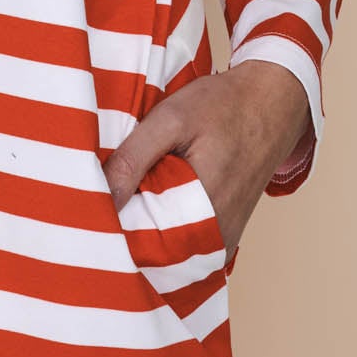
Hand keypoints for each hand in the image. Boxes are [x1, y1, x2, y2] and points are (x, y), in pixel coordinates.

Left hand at [104, 60, 312, 256]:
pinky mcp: (223, 238)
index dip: (108, 227)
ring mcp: (222, 243)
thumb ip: (134, 158)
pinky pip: (183, 246)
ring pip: (167, 251)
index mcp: (205, 213)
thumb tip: (100, 198)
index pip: (140, 245)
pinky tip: (148, 201)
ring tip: (123, 196)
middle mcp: (217, 240)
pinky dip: (162, 228)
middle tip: (96, 199)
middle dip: (122, 229)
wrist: (270, 104)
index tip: (85, 207)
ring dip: (141, 229)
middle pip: (152, 252)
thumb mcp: (171, 119)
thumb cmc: (223, 107)